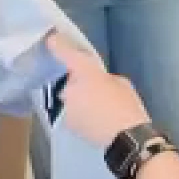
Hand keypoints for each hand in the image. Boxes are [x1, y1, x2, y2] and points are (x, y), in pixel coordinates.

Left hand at [46, 33, 153, 147]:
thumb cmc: (126, 105)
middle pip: (66, 80)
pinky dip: (78, 113)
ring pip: (68, 97)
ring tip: (94, 107)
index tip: (51, 40)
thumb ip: (103, 77)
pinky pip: (70, 112)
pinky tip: (93, 119)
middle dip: (74, 82)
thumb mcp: (120, 82)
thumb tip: (96, 81)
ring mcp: (65, 107)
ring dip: (76, 99)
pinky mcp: (66, 124)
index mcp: (84, 71)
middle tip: (91, 88)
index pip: (63, 52)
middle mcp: (68, 87)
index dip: (56, 44)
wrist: (125, 137)